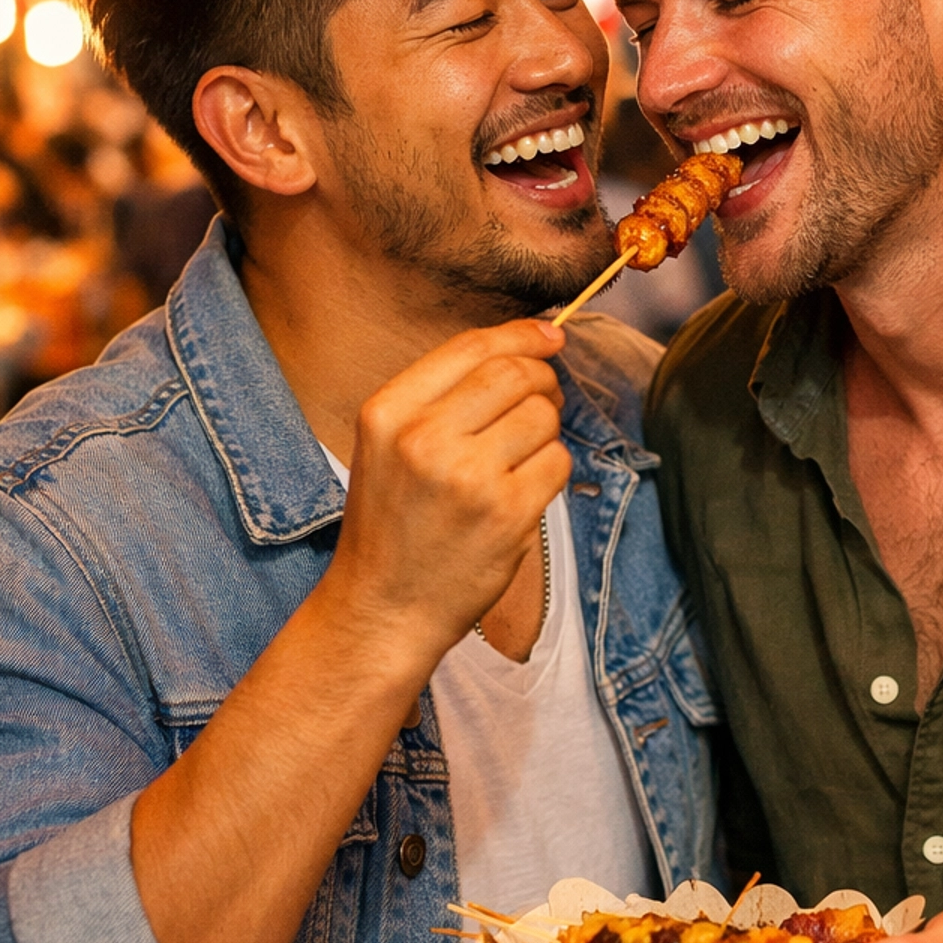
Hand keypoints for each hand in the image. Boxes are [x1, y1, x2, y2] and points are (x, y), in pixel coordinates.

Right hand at [323, 318, 569, 665]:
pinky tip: (523, 492)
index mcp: (388, 412)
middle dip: (542, 381)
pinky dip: (550, 471)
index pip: (471, 347)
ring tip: (518, 460)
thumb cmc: (393, 524)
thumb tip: (530, 346)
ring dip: (545, 432)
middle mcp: (423, 438)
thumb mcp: (388, 445)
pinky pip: (557, 462)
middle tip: (542, 402)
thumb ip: (442, 395)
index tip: (549, 336)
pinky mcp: (506, 513)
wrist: (384, 608)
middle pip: (515, 374)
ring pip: (543, 416)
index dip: (521, 334)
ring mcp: (467, 476)